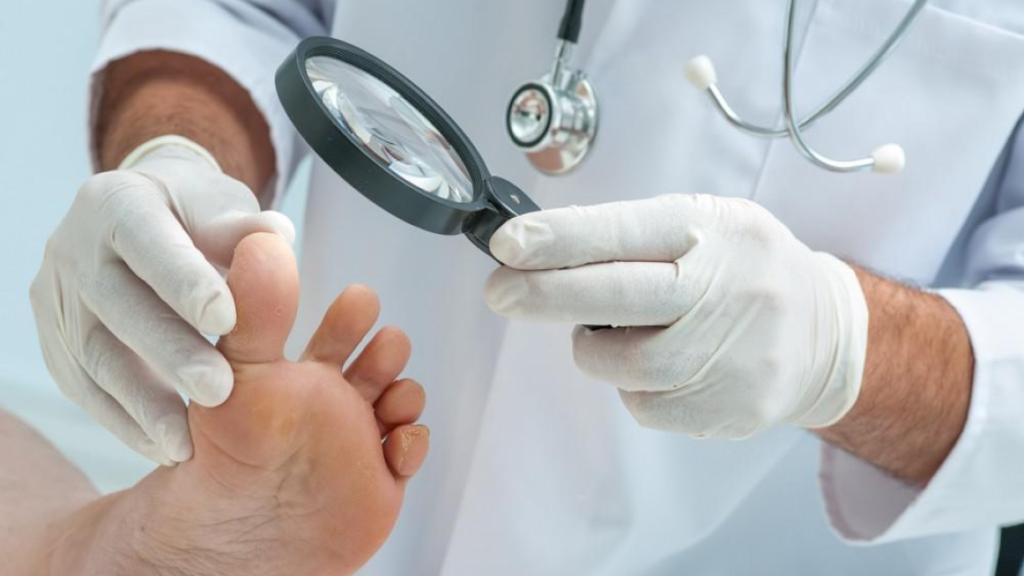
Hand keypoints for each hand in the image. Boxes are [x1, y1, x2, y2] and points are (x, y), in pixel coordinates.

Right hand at [30, 137, 294, 463]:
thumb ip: (244, 228)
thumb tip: (277, 237)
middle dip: (168, 353)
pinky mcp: (55, 339)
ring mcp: (58, 295)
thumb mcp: (220, 204)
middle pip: (115, 305)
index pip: (147, 242)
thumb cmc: (195, 213)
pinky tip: (162, 445)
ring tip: (186, 442)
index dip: (183, 281)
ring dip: (141, 403)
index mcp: (118, 202)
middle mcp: (74, 247)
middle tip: (219, 391)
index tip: (226, 320)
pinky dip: (121, 420)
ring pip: (93, 356)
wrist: (146, 217)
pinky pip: (83, 386)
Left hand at [484, 194, 868, 437]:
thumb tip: (538, 253)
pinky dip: (634, 384)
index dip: (559, 240)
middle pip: (616, 297)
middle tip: (500, 292)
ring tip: (617, 329)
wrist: (826, 333)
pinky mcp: (728, 407)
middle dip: (545, 295)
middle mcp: (725, 289)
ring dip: (595, 347)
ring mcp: (731, 354)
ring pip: (621, 362)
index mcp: (714, 230)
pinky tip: (664, 362)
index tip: (507, 244)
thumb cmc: (744, 269)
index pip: (624, 231)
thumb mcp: (703, 224)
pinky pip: (644, 403)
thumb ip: (629, 236)